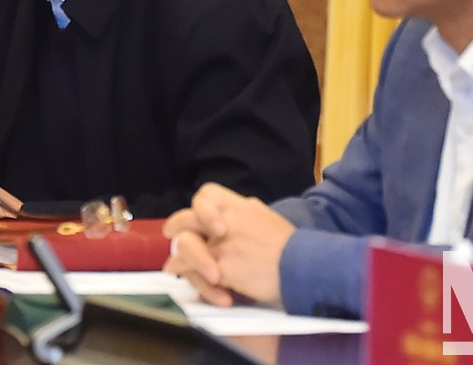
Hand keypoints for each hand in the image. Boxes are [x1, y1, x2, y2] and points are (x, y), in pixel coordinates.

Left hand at [162, 183, 293, 305]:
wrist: (302, 266)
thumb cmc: (291, 246)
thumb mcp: (268, 217)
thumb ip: (249, 213)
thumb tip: (243, 208)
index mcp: (239, 207)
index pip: (207, 194)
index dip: (199, 205)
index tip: (196, 215)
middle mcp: (226, 222)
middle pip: (188, 218)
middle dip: (176, 226)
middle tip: (171, 232)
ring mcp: (222, 246)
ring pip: (186, 246)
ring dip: (178, 257)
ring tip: (173, 265)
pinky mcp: (222, 270)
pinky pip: (195, 272)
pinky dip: (189, 276)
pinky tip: (184, 277)